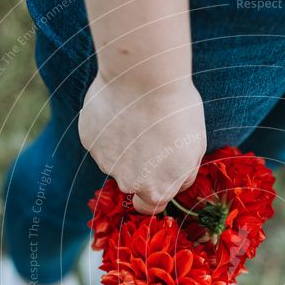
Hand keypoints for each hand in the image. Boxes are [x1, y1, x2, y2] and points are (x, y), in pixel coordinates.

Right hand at [79, 74, 206, 213]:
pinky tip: (119, 107)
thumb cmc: (178, 111)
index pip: (149, 207)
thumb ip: (183, 175)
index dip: (153, 192)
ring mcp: (105, 161)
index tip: (156, 175)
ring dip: (123, 144)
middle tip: (150, 135)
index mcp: (156, 190)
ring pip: (115, 158)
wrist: (145, 78)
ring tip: (136, 115)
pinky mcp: (89, 139)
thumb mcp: (195, 148)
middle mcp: (128, 182)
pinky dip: (107, 127)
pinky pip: (99, 138)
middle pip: (131, 182)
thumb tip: (176, 185)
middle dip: (139, 165)